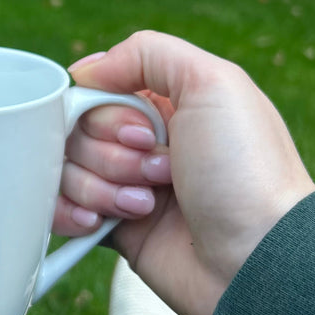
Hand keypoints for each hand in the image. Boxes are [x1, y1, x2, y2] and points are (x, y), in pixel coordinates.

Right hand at [57, 31, 314, 314]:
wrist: (257, 261)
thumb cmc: (247, 172)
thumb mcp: (214, 83)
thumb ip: (147, 53)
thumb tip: (85, 69)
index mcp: (168, 104)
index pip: (98, 90)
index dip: (107, 112)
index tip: (144, 133)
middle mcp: (144, 142)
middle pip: (77, 130)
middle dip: (110, 153)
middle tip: (159, 172)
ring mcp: (126, 185)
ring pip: (66, 169)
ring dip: (100, 187)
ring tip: (148, 205)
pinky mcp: (113, 227)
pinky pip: (58, 209)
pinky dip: (70, 212)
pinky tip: (100, 222)